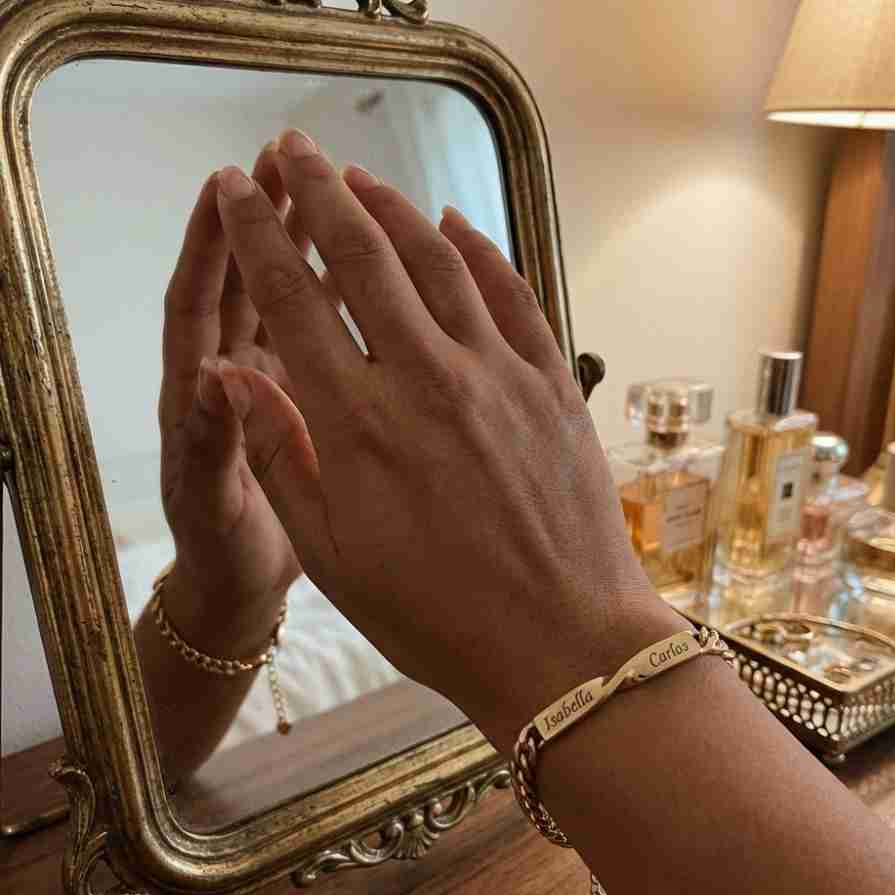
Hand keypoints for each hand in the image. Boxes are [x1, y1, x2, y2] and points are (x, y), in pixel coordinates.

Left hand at [158, 145, 311, 651]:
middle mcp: (236, 374)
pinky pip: (328, 335)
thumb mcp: (215, 506)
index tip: (225, 187)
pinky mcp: (309, 398)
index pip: (198, 302)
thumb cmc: (225, 553)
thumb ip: (216, 443)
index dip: (209, 243)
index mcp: (201, 393)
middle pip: (244, 281)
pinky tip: (378, 268)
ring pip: (290, 300)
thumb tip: (212, 373)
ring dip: (307, 245)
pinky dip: (348, 299)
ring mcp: (274, 382)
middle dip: (262, 220)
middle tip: (286, 158)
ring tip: (335, 190)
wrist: (247, 584)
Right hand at [213, 131, 681, 746]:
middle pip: (364, 255)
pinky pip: (514, 295)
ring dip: (393, 208)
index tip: (236, 189)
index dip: (258, 234)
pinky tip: (456, 223)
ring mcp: (499, 376)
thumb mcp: (333, 555)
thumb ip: (278, 456)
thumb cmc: (438, 616)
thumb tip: (230, 373)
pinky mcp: (552, 386)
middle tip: (291, 148)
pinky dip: (481, 250)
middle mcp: (428, 379)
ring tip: (359, 177)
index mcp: (359, 424)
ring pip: (438, 260)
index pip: (294, 299)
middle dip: (318, 191)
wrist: (564, 645)